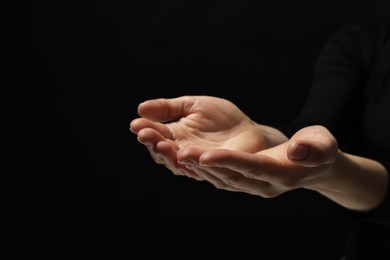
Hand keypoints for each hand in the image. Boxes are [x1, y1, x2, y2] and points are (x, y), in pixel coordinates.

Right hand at [130, 95, 275, 179]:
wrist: (248, 130)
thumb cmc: (221, 118)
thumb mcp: (194, 105)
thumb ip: (169, 108)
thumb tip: (140, 108)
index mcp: (176, 136)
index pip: (156, 135)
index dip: (145, 130)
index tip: (136, 124)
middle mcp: (182, 153)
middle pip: (163, 153)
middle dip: (154, 143)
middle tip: (146, 135)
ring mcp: (198, 164)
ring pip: (180, 164)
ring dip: (170, 155)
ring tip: (163, 144)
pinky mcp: (216, 171)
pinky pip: (204, 169)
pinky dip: (195, 163)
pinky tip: (187, 154)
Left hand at [177, 125, 338, 196]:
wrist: (312, 165)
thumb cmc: (319, 148)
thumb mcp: (323, 144)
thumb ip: (315, 148)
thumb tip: (297, 151)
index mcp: (284, 174)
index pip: (253, 167)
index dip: (230, 161)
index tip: (206, 154)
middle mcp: (265, 186)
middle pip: (231, 176)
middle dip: (205, 165)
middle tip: (178, 153)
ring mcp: (254, 187)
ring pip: (223, 179)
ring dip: (199, 168)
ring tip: (176, 154)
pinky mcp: (246, 183)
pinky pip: (222, 178)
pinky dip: (205, 170)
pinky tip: (188, 159)